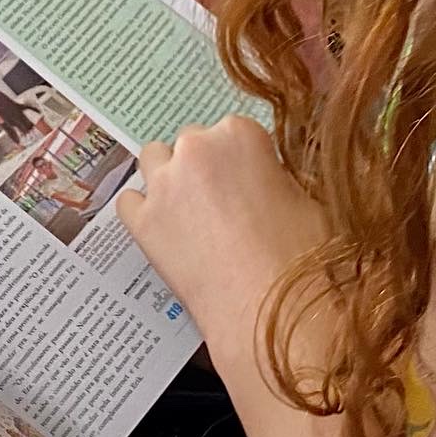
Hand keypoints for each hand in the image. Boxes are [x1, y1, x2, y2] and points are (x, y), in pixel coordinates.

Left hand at [117, 115, 329, 366]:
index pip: (233, 130)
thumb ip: (276, 176)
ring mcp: (163, 184)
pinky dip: (143, 210)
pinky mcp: (141, 220)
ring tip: (191, 212)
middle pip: (192, 142)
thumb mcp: (306, 199)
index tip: (248, 182)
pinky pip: (129, 200)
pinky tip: (163, 229)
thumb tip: (266, 180)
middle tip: (223, 203)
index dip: (242, 159)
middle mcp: (195, 148)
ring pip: (154, 159)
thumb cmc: (296, 256)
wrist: (264, 306)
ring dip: (169, 177)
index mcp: (239, 133)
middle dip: (204, 166)